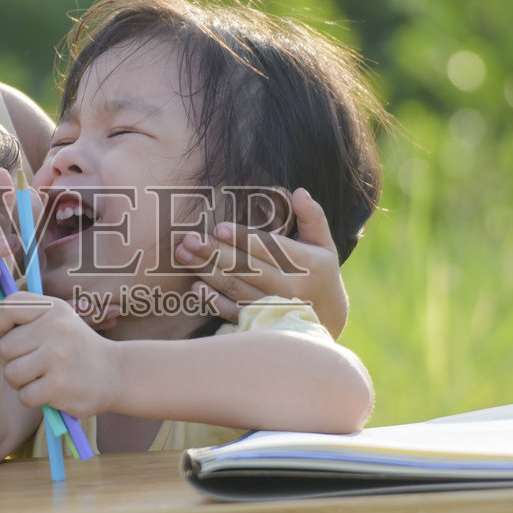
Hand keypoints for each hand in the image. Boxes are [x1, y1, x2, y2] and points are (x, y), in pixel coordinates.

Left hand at [0, 295, 120, 417]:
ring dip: (22, 381)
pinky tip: (51, 391)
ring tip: (42, 377)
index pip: (7, 308)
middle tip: (35, 362)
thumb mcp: (50, 324)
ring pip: (11, 373)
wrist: (115, 373)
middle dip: (13, 359)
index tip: (13, 334)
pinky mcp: (60, 386)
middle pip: (4, 347)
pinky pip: (25, 395)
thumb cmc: (74, 346)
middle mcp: (56, 329)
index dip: (0, 325)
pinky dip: (33, 398)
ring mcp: (58, 358)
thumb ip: (13, 321)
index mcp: (53, 309)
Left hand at [174, 187, 348, 337]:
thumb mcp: (324, 243)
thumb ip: (313, 216)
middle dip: (216, 253)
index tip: (219, 228)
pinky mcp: (261, 321)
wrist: (328, 317)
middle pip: (247, 267)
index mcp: (306, 264)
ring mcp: (273, 307)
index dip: (244, 239)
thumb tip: (300, 191)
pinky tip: (196, 287)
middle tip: (189, 239)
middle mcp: (289, 288)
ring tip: (183, 255)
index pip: (270, 249)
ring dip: (207, 272)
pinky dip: (214, 301)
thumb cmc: (320, 271)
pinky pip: (234, 312)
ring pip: (236, 287)